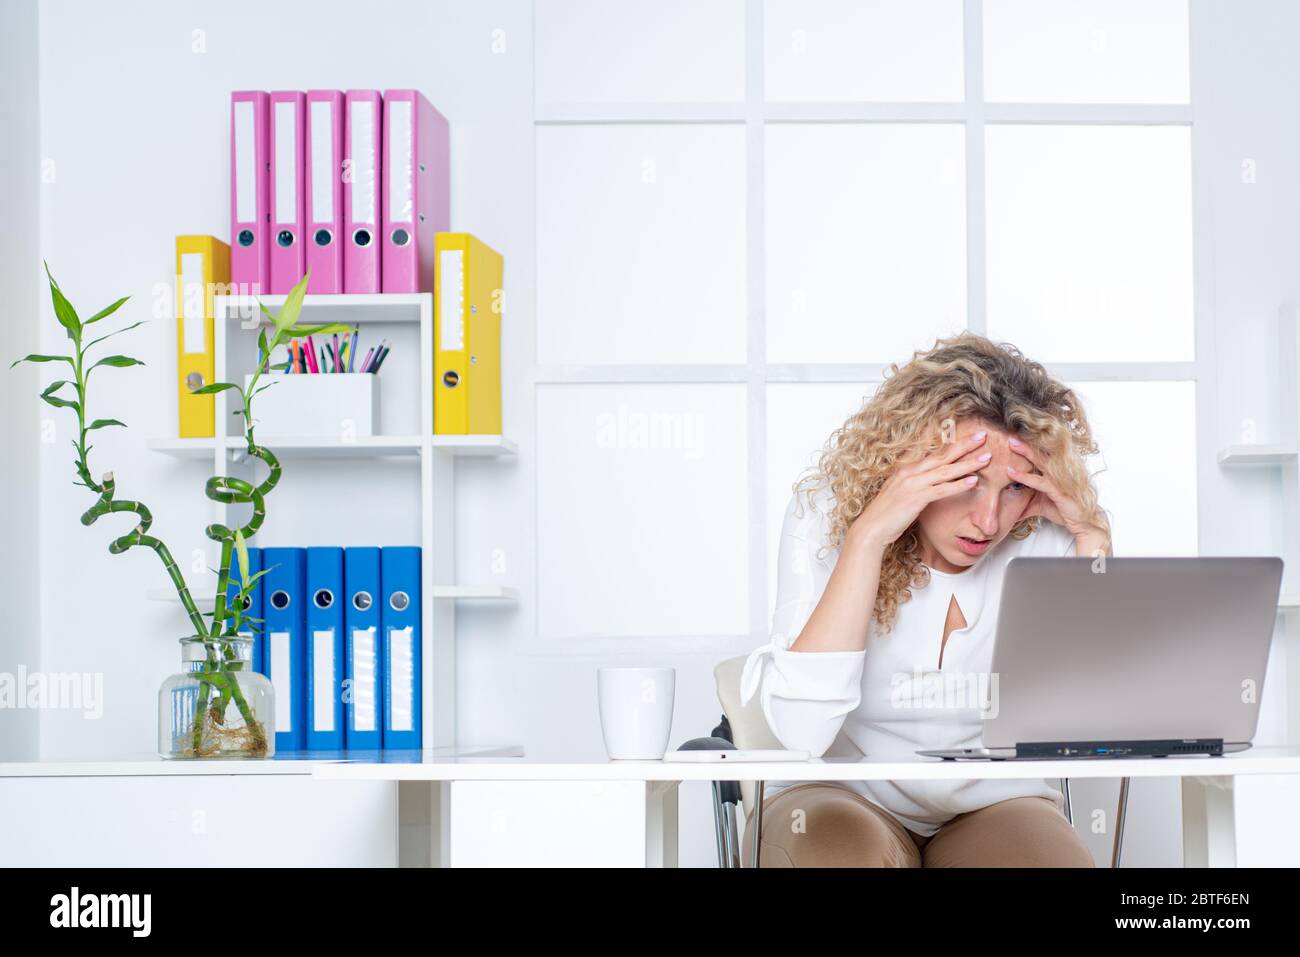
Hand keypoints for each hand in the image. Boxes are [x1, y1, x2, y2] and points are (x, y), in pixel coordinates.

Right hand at [849, 430, 991, 550]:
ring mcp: (913, 484)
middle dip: (965, 445)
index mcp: (906, 470)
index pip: (935, 454)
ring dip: (968, 463)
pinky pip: (942, 489)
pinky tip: (973, 481)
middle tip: (983, 436)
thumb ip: (914, 485)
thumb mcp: (900, 494)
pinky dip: (959, 484)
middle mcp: (910, 472)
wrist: (871, 529)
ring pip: (946, 470)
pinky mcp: (916, 497)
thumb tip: (930, 484)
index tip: (970, 438)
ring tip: (986, 457)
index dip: (953, 445)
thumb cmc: (886, 515)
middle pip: (943, 455)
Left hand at [1006, 437, 1109, 547]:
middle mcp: (1057, 472)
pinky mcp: (1059, 491)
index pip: (1039, 455)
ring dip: (1026, 452)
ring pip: (1041, 462)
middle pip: (1040, 453)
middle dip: (1025, 443)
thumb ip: (1023, 503)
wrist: (1081, 523)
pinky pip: (1040, 481)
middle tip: (1010, 434)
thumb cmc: (1062, 510)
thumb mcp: (1038, 506)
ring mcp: (1059, 480)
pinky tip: (1011, 472)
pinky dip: (1024, 476)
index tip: (1011, 437)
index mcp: (1052, 472)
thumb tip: (1006, 509)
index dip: (1027, 446)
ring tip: (1011, 444)